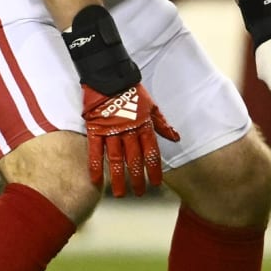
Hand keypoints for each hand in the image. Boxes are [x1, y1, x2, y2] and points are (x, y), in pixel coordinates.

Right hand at [82, 83, 179, 197]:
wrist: (109, 77)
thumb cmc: (133, 92)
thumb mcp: (152, 106)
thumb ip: (162, 124)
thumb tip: (176, 138)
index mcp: (143, 126)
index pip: (151, 152)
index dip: (153, 169)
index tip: (156, 183)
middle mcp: (128, 131)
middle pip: (134, 159)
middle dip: (137, 178)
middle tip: (139, 193)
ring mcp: (110, 131)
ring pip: (116, 159)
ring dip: (118, 178)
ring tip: (120, 194)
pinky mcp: (95, 129)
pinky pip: (95, 151)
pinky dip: (95, 166)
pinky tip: (96, 181)